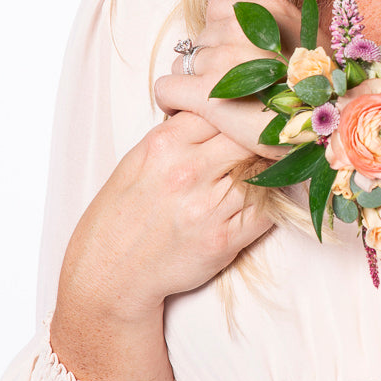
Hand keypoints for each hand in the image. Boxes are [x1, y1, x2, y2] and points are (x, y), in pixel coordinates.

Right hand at [57, 110, 271, 321]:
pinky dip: (272, 201)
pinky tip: (266, 196)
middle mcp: (187, 172)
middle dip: (258, 137)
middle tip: (268, 140)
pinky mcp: (223, 240)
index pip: (220, 108)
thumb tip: (220, 111)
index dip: (237, 112)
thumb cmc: (122, 213)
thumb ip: (180, 133)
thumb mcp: (139, 159)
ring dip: (270, 168)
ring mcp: (206, 207)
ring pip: (262, 170)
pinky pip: (266, 211)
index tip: (247, 116)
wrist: (108, 272)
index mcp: (165, 145)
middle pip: (247, 136)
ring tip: (270, 167)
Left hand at [155, 0, 306, 153]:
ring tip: (217, 103)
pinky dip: (171, 101)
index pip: (218, 6)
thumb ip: (272, 26)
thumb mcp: (307, 41)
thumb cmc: (321, 93)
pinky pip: (166, 88)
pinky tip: (184, 111)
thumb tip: (237, 28)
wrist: (331, 131)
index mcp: (270, 9)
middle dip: (210, 62)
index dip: (220, 32)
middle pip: (200, 38)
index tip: (232, 54)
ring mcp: (224, 59)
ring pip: (181, 63)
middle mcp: (245, 28)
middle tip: (233, 88)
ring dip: (193, 82)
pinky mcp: (205, 93)